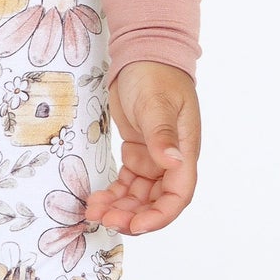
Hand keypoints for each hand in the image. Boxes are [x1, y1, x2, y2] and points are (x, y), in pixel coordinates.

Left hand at [84, 61, 200, 233]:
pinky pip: (127, 184)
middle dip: (132, 216)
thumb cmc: (156, 75)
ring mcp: (154, 159)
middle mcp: (171, 161)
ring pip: (139, 197)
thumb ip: (163, 134)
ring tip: (94, 211)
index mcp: (184, 151)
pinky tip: (96, 200)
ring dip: (120, 208)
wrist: (143, 55)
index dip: (159, 215)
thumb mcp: (157, 103)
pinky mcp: (137, 154)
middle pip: (156, 202)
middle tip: (104, 218)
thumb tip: (174, 163)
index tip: (135, 224)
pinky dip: (113, 195)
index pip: (177, 195)